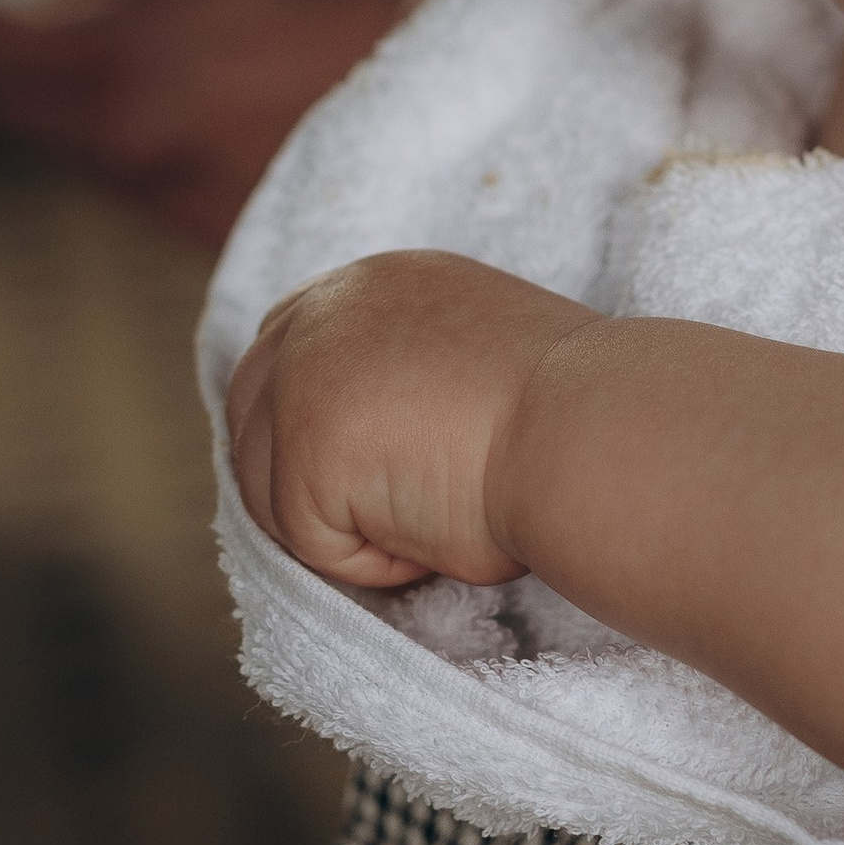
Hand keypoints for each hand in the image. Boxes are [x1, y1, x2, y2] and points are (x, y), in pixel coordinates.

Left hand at [0, 0, 439, 248]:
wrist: (470, 98)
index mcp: (129, 63)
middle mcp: (131, 146)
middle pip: (10, 91)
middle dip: (8, 33)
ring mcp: (165, 194)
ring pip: (66, 131)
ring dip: (68, 75)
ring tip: (124, 25)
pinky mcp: (199, 226)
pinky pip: (123, 165)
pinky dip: (125, 114)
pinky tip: (183, 76)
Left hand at [223, 251, 591, 588]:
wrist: (592, 435)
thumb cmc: (563, 419)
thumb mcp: (464, 364)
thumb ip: (397, 377)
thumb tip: (359, 445)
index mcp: (374, 282)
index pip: (285, 347)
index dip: (302, 420)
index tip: (351, 469)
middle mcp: (327, 308)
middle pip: (251, 415)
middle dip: (301, 481)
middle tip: (391, 515)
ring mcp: (305, 372)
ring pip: (267, 489)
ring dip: (343, 525)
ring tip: (435, 516)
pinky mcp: (305, 445)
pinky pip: (307, 540)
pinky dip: (368, 561)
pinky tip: (435, 533)